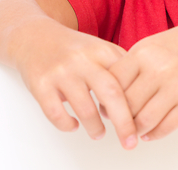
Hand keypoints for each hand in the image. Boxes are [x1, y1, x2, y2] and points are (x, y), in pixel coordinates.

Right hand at [14, 21, 137, 148]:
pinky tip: (74, 126)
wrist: (34, 36)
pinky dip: (67, 125)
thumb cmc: (73, 48)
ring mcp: (61, 72)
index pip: (127, 78)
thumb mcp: (98, 47)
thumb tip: (143, 92)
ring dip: (95, 128)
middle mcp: (83, 60)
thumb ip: (119, 65)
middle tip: (130, 141)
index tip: (143, 119)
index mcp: (101, 50)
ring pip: (85, 109)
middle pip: (111, 94)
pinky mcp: (41, 85)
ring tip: (100, 134)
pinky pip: (56, 114)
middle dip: (124, 123)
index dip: (137, 102)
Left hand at [108, 16, 177, 140]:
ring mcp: (176, 87)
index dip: (107, 97)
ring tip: (135, 127)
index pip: (113, 82)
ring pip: (143, 120)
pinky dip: (153, 134)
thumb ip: (133, 64)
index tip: (107, 104)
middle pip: (126, 105)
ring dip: (136, 128)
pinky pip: (166, 127)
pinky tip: (150, 131)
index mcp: (144, 52)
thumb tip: (112, 92)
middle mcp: (158, 69)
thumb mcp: (153, 44)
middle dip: (120, 117)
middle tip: (119, 121)